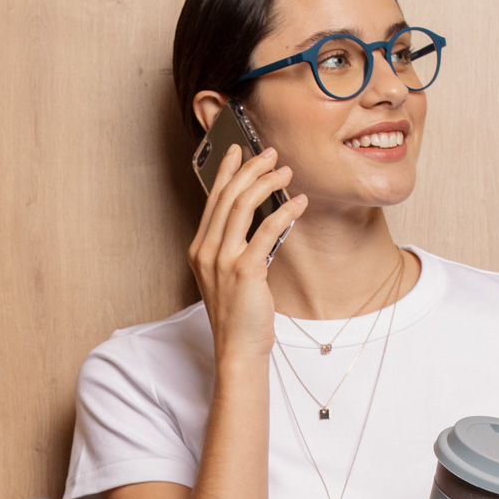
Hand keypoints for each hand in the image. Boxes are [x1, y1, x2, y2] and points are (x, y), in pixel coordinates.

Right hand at [187, 143, 307, 361]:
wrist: (237, 347)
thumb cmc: (237, 314)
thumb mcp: (226, 275)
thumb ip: (233, 247)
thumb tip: (256, 220)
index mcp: (199, 249)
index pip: (213, 200)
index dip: (226, 171)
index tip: (238, 150)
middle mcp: (206, 251)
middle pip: (227, 196)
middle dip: (250, 168)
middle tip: (272, 154)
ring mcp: (222, 260)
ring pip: (242, 206)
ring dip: (266, 183)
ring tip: (286, 172)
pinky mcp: (244, 271)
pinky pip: (264, 231)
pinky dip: (284, 212)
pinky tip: (299, 204)